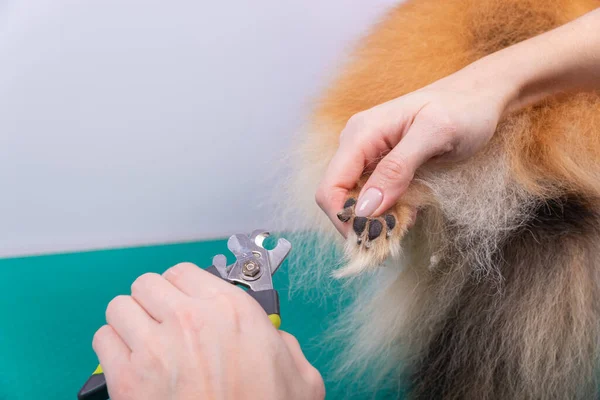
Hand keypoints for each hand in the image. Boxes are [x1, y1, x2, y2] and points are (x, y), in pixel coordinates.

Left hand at [92, 262, 324, 399]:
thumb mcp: (299, 376)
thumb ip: (285, 345)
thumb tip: (277, 340)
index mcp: (230, 310)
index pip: (183, 272)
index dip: (182, 286)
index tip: (184, 300)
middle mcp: (189, 319)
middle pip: (147, 283)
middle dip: (153, 300)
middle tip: (163, 319)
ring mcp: (154, 347)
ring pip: (120, 306)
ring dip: (130, 319)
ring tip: (143, 338)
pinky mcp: (128, 380)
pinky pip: (102, 339)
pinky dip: (111, 346)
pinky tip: (129, 360)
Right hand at [316, 70, 510, 234]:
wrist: (481, 94)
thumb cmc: (463, 109)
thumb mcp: (435, 135)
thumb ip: (397, 168)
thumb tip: (365, 207)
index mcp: (361, 134)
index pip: (330, 187)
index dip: (344, 218)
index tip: (374, 236)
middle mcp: (356, 145)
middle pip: (339, 198)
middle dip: (362, 222)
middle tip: (397, 233)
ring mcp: (368, 156)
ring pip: (356, 201)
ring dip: (376, 220)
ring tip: (408, 222)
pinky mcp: (381, 166)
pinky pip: (373, 198)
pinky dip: (387, 213)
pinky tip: (410, 213)